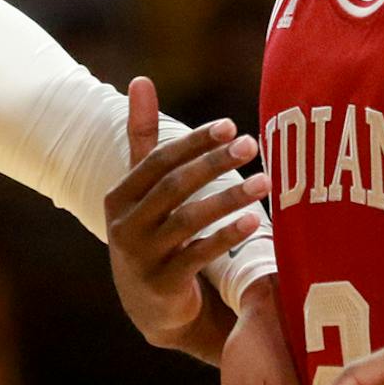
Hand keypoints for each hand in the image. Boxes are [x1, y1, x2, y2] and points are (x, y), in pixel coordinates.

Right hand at [100, 77, 271, 347]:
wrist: (150, 306)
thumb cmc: (151, 231)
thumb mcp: (141, 188)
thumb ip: (142, 137)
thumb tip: (140, 78)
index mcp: (118, 196)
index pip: (157, 160)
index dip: (194, 142)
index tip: (231, 126)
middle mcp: (124, 224)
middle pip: (173, 186)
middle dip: (213, 163)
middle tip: (252, 145)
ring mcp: (141, 256)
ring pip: (188, 219)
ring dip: (228, 197)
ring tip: (265, 181)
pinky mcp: (162, 284)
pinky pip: (196, 255)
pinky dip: (225, 236)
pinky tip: (253, 221)